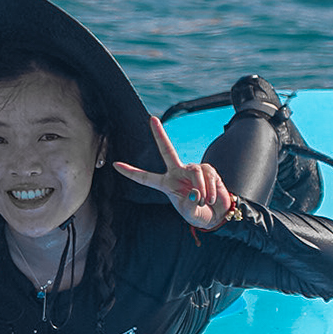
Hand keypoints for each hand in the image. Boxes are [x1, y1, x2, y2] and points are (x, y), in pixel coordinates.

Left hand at [114, 117, 231, 229]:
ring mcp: (192, 169)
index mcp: (166, 184)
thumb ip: (190, 204)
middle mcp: (177, 173)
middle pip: (167, 150)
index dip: (131, 172)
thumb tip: (195, 191)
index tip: (115, 165)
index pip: (145, 178)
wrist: (217, 214)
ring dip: (202, 190)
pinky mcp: (208, 169)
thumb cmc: (198, 214)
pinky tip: (212, 198)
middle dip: (160, 134)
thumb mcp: (191, 214)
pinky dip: (211, 190)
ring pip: (195, 172)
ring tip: (204, 202)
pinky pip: (208, 176)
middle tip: (153, 118)